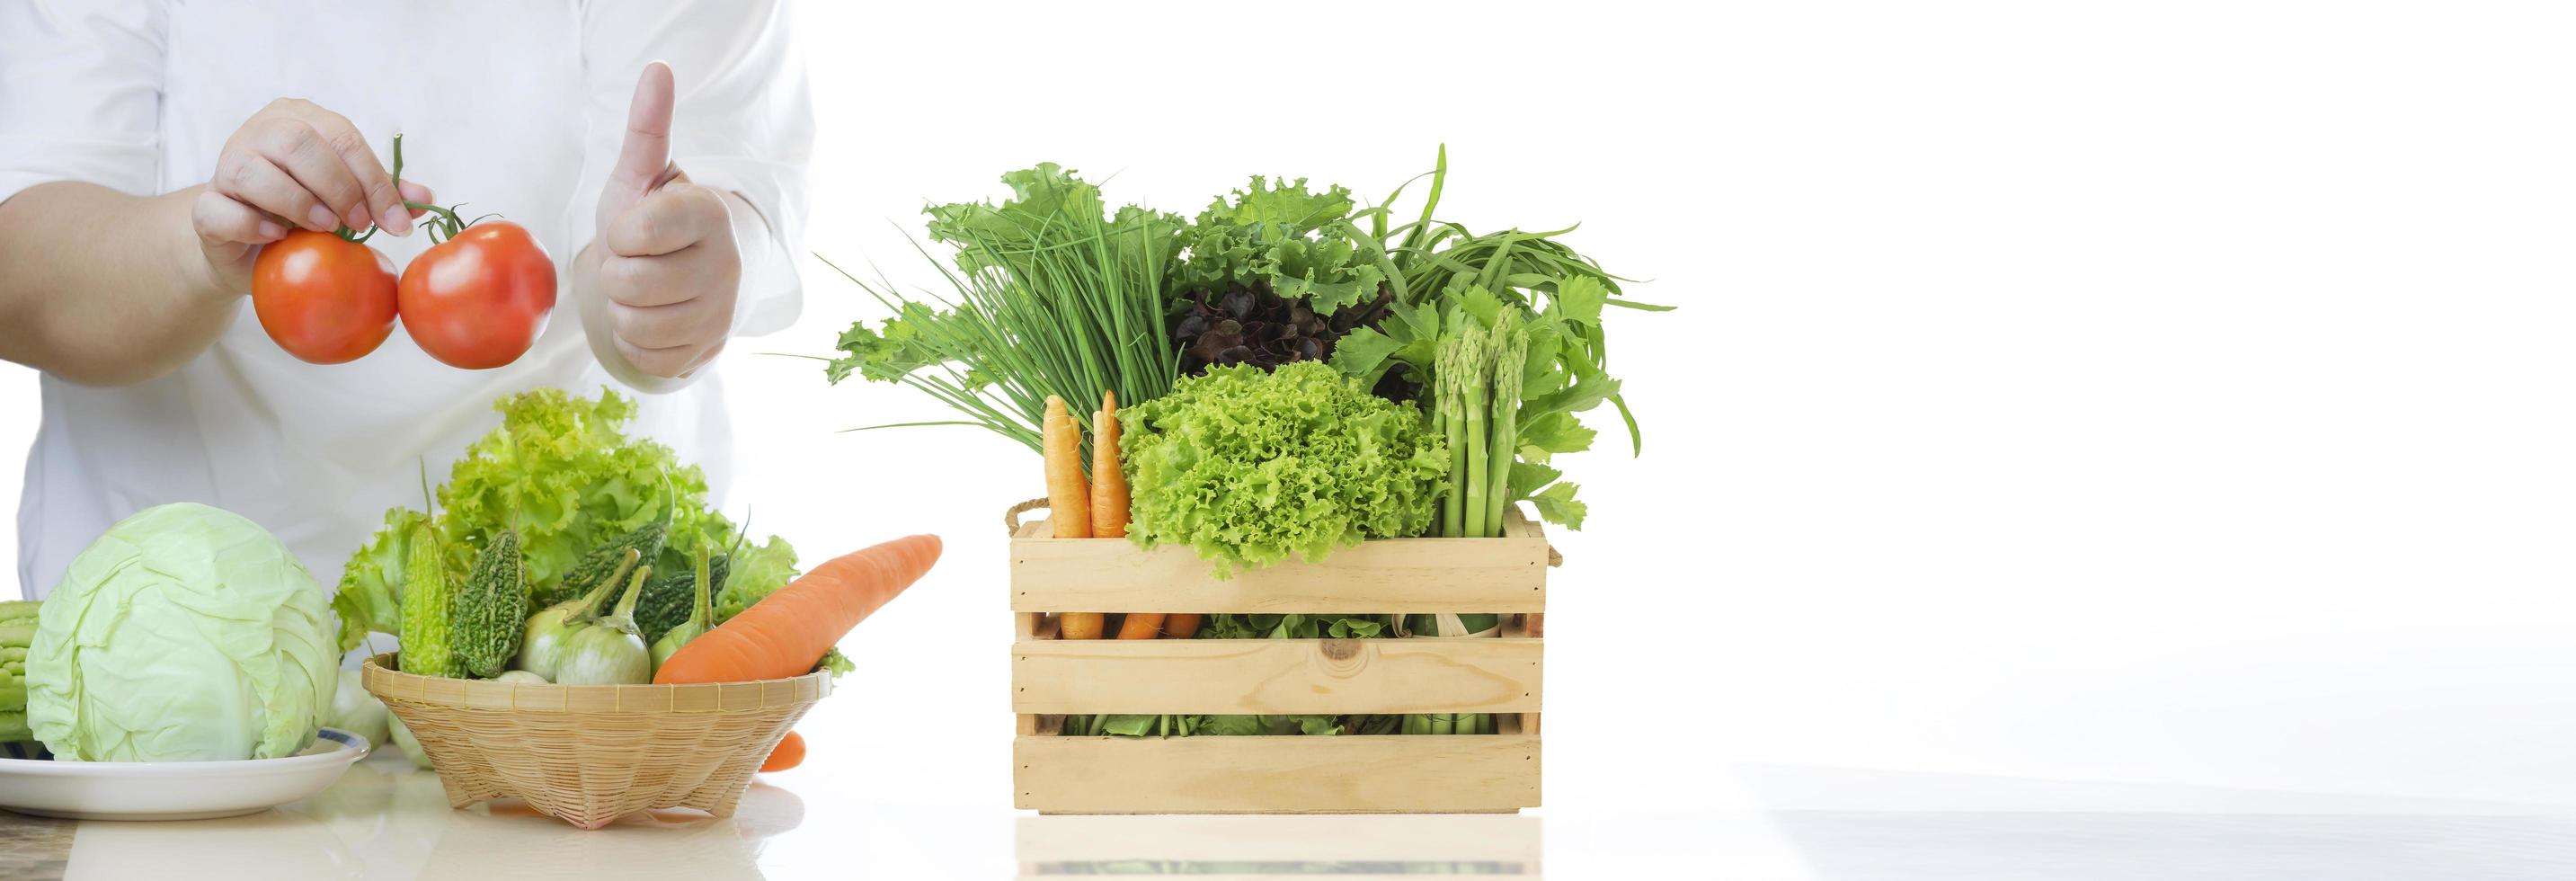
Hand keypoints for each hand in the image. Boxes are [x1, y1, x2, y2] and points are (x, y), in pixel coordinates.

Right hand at [190, 98, 431, 290]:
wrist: (250, 250)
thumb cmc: (304, 214)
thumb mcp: (347, 200)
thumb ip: (380, 193)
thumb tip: (425, 198)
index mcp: (298, 119)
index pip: (343, 138)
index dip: (375, 181)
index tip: (397, 222)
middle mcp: (258, 133)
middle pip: (298, 142)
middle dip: (338, 186)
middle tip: (359, 222)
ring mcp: (225, 166)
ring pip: (255, 169)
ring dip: (297, 201)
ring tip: (325, 227)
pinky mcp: (205, 206)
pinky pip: (222, 210)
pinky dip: (253, 224)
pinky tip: (278, 237)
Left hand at [591, 62, 739, 378]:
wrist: (686, 278)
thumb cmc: (654, 222)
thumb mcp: (642, 177)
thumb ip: (647, 129)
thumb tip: (658, 70)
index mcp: (710, 214)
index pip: (636, 233)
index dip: (620, 233)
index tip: (637, 229)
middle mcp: (726, 266)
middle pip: (628, 284)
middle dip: (617, 274)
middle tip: (637, 263)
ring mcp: (721, 315)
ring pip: (634, 325)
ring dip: (623, 310)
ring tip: (643, 291)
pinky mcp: (708, 354)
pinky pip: (645, 358)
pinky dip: (636, 343)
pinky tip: (653, 320)